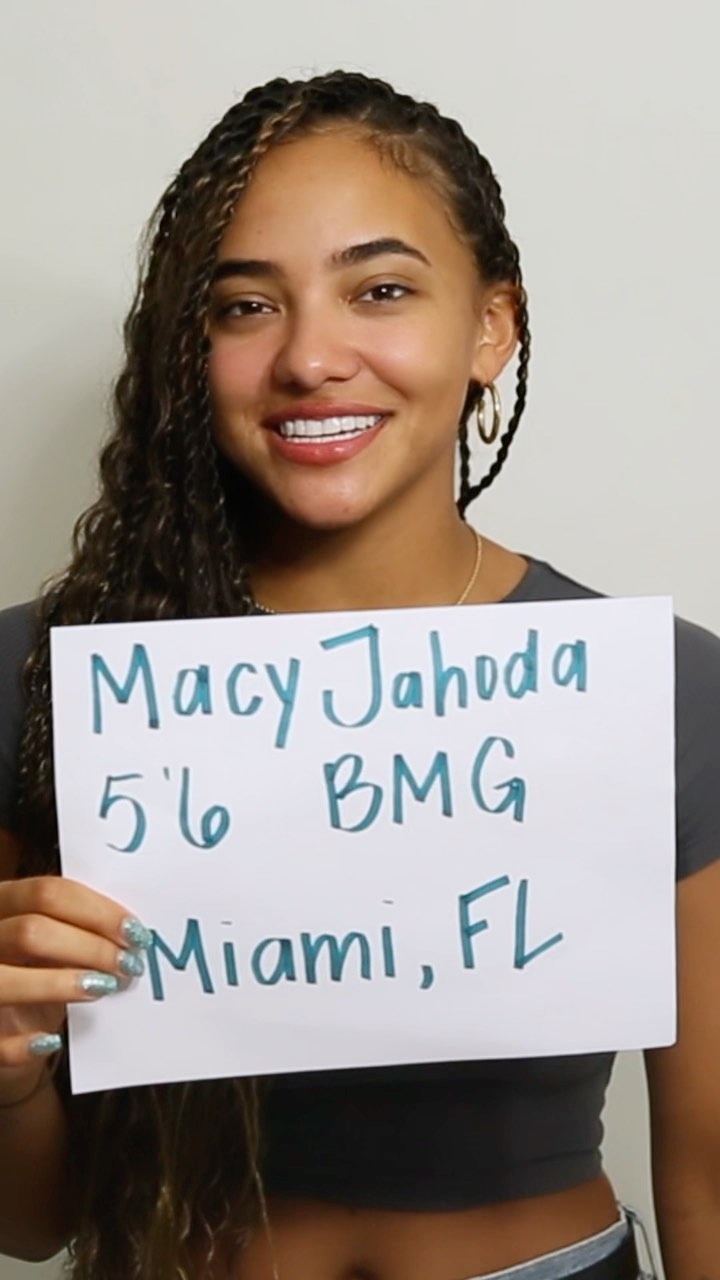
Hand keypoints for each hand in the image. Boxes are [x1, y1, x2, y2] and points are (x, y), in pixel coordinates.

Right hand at [0, 876, 150, 1102]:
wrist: (6, 1028)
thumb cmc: (35, 972)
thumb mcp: (51, 942)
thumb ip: (78, 928)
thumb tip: (129, 931)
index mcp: (1, 904)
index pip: (45, 893)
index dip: (95, 911)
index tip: (133, 930)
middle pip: (30, 931)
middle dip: (89, 946)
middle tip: (128, 964)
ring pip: (4, 978)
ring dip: (61, 983)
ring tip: (103, 988)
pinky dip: (22, 1043)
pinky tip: (52, 1040)